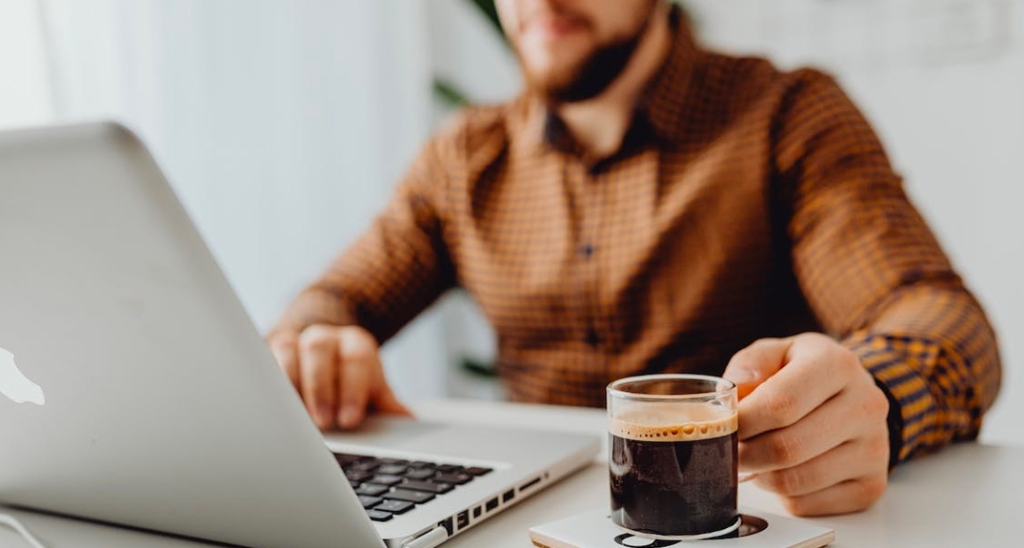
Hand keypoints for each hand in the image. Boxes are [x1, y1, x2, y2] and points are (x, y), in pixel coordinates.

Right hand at [266, 324, 411, 429]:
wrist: (323, 353)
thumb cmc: (348, 380)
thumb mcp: (370, 389)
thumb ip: (386, 404)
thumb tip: (408, 421)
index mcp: (355, 342)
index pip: (356, 357)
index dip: (353, 389)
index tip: (350, 419)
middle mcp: (324, 335)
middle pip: (320, 348)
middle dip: (321, 388)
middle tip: (324, 423)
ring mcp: (294, 340)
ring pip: (288, 349)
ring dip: (292, 386)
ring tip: (297, 419)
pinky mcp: (269, 351)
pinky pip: (263, 360)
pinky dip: (269, 384)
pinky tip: (273, 408)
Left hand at [723, 333, 889, 515]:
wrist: (853, 395)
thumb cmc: (803, 373)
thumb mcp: (776, 352)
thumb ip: (749, 366)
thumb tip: (734, 396)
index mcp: (837, 365)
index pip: (780, 404)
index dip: (742, 422)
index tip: (723, 427)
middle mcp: (865, 406)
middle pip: (786, 448)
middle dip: (745, 454)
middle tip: (729, 450)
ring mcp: (874, 449)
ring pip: (794, 481)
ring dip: (760, 476)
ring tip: (755, 458)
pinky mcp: (871, 485)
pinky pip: (806, 504)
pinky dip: (781, 494)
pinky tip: (782, 471)